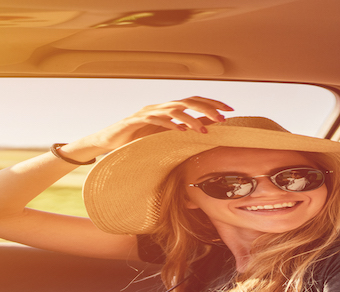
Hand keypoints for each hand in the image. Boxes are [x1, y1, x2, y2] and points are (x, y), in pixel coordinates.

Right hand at [70, 96, 233, 153]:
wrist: (109, 141)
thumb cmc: (137, 138)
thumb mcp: (163, 133)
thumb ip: (180, 128)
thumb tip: (203, 127)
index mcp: (167, 109)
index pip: (194, 101)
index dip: (212, 104)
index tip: (230, 110)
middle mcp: (159, 106)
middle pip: (187, 102)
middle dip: (207, 108)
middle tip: (223, 118)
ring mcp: (147, 112)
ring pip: (173, 110)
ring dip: (191, 118)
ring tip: (205, 129)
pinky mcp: (136, 120)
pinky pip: (154, 119)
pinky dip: (169, 123)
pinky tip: (180, 130)